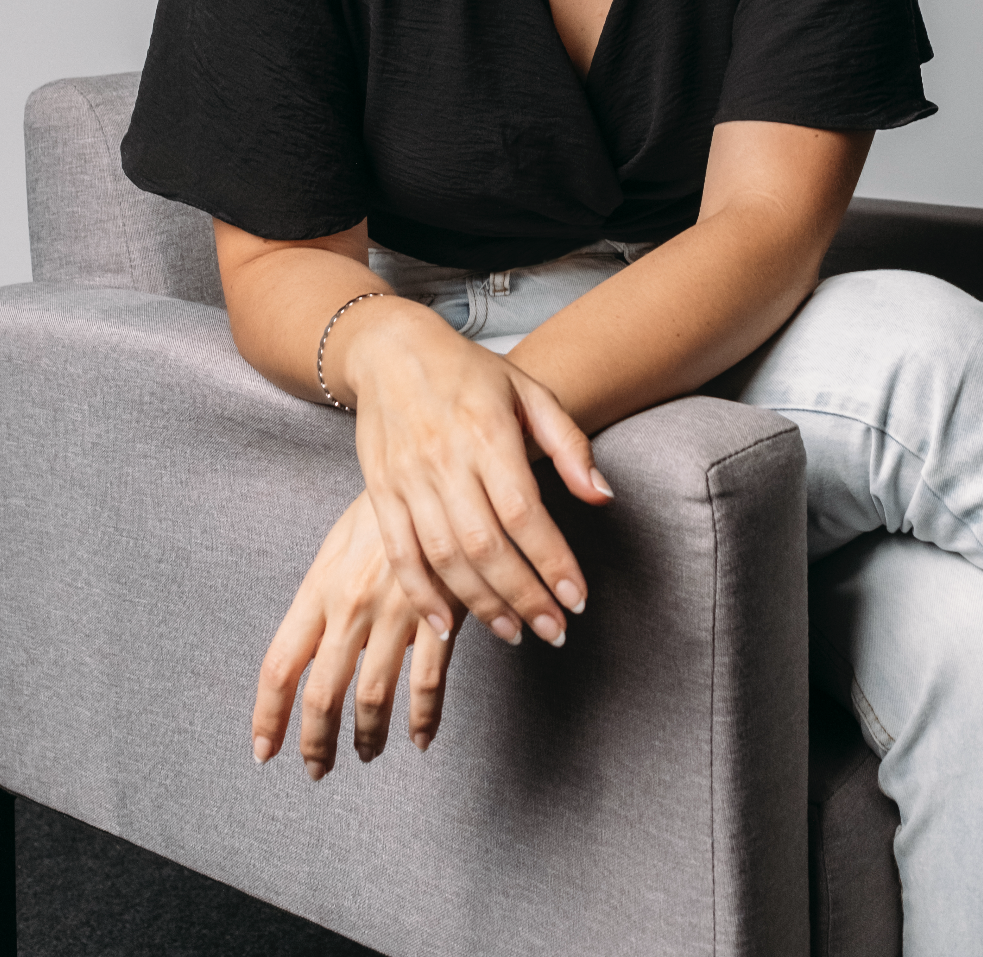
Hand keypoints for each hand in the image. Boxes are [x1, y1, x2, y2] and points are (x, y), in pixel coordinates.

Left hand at [252, 488, 461, 778]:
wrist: (435, 472)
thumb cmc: (382, 511)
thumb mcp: (337, 547)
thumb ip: (320, 600)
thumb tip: (307, 652)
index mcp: (319, 588)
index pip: (280, 664)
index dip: (269, 714)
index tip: (265, 748)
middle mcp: (350, 605)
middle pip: (322, 692)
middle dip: (316, 741)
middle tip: (318, 768)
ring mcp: (396, 612)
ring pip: (373, 696)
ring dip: (367, 735)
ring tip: (366, 752)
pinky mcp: (440, 615)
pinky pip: (429, 682)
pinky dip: (424, 718)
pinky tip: (421, 737)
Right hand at [343, 299, 613, 650]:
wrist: (391, 350)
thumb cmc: (470, 371)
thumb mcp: (530, 392)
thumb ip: (569, 446)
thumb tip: (603, 497)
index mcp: (489, 434)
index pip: (525, 513)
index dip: (553, 562)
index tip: (577, 598)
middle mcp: (446, 460)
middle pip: (486, 546)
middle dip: (524, 597)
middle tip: (554, 631)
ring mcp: (408, 479)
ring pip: (444, 558)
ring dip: (480, 605)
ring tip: (513, 632)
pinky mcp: (380, 492)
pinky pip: (399, 553)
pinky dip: (420, 595)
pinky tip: (446, 626)